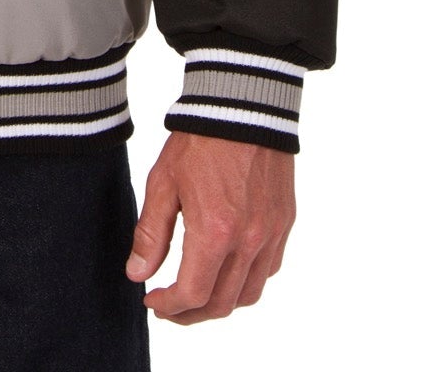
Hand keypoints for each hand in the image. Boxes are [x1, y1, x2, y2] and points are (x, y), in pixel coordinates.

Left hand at [125, 132, 294, 323]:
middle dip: (191, 314)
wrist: (241, 106)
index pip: (193, 294)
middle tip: (169, 308)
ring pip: (249, 294)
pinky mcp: (284, 223)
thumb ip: (150, 234)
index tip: (151, 301)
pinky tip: (226, 271)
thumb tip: (137, 274)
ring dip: (220, 303)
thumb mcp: (163, 183)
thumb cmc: (198, 141)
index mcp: (215, 233)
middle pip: (221, 303)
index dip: (168, 306)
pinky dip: (246, 282)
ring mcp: (271, 234)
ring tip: (196, 296)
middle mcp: (249, 241)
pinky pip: (268, 270)